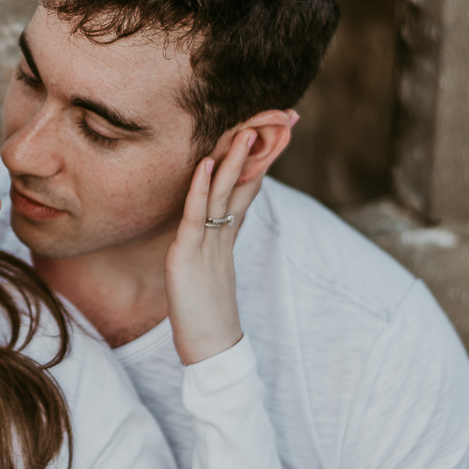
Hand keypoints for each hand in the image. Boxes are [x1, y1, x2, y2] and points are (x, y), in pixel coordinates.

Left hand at [164, 128, 258, 365]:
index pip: (245, 188)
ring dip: (233, 160)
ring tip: (246, 130)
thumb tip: (212, 229)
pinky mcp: (190, 254)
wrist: (212, 349)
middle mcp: (222, 234)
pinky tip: (205, 163)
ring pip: (223, 193)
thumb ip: (211, 245)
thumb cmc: (207, 314)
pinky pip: (196, 214)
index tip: (272, 132)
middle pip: (242, 183)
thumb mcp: (210, 270)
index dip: (257, 159)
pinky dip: (200, 186)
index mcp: (226, 235)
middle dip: (257, 151)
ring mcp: (208, 243)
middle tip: (278, 120)